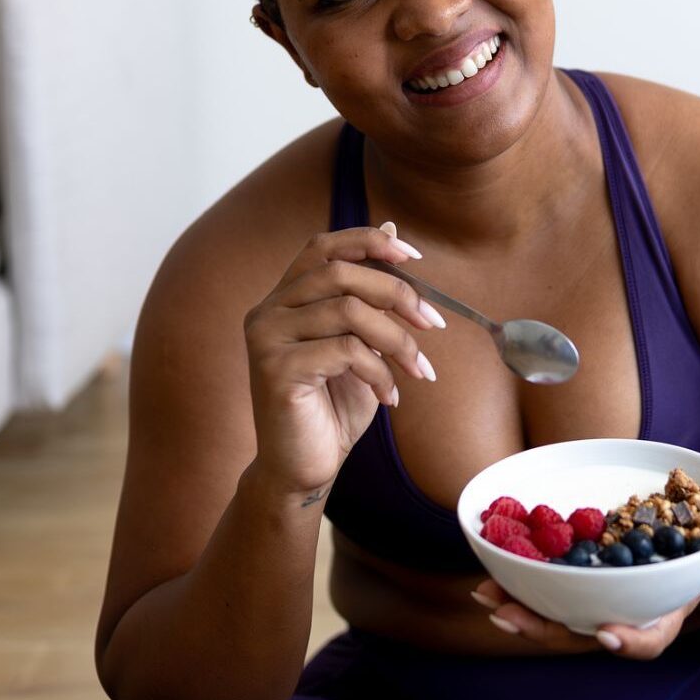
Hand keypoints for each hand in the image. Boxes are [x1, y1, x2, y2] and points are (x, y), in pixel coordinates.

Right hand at [243, 222, 444, 499]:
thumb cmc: (332, 408)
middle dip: (397, 293)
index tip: (414, 257)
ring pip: (348, 311)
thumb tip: (390, 230)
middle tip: (433, 324)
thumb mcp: (360, 344)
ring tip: (417, 370)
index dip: (367, 242)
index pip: (322, 247)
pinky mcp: (276, 370)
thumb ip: (368, 295)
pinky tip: (390, 397)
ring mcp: (266, 339)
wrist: (303, 469)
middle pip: (340, 273)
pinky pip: (346, 351)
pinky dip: (380, 372)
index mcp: (284, 299)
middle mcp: (267, 312)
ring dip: (397, 339)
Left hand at [472, 505, 699, 658]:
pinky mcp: (580, 589)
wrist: (696, 550)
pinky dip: (518, 589)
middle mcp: (630, 616)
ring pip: (559, 621)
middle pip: (587, 635)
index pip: (652, 637)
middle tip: (511, 615)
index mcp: (669, 611)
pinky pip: (547, 596)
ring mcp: (601, 605)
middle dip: (548, 629)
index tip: (610, 634)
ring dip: (521, 611)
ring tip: (487, 596)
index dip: (631, 640)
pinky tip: (487, 579)